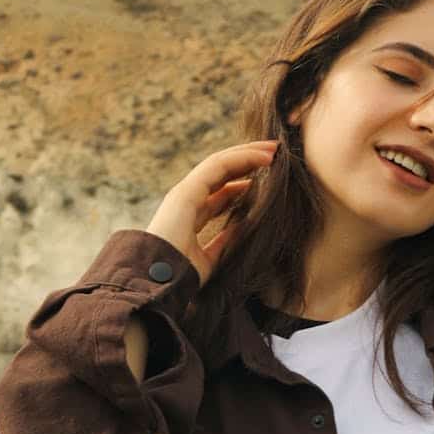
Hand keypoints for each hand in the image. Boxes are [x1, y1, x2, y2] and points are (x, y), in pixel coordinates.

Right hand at [146, 140, 278, 286]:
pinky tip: (263, 157)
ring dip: (247, 153)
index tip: (268, 178)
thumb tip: (246, 228)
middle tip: (275, 155)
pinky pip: (218, 166)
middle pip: (221, 172)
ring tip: (274, 149)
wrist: (159, 283)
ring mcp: (185, 193)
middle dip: (248, 161)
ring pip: (220, 163)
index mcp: (191, 214)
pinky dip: (242, 158)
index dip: (243, 182)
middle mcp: (187, 199)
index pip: (221, 191)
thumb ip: (225, 242)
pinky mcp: (186, 191)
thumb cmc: (181, 277)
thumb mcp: (211, 259)